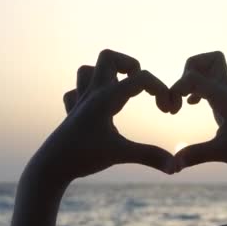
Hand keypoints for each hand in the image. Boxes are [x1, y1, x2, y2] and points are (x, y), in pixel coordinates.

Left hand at [29, 50, 176, 183]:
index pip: (140, 78)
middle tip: (141, 87)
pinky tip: (99, 109)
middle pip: (109, 57)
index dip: (161, 89)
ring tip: (122, 92)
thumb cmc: (83, 158)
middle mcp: (92, 94)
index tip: (168, 111)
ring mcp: (80, 102)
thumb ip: (151, 157)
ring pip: (88, 70)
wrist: (49, 168)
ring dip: (108, 76)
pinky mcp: (72, 114)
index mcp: (105, 98)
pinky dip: (89, 94)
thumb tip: (177, 168)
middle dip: (131, 66)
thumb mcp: (121, 155)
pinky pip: (76, 92)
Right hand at [170, 51, 226, 180]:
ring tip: (185, 99)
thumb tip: (173, 165)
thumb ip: (195, 155)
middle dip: (188, 70)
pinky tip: (192, 104)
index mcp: (225, 98)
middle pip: (209, 59)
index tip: (172, 111)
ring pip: (211, 67)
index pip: (196, 77)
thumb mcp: (222, 153)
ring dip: (192, 77)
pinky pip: (211, 83)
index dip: (177, 88)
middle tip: (181, 94)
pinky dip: (197, 87)